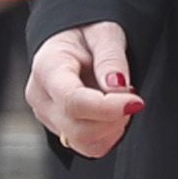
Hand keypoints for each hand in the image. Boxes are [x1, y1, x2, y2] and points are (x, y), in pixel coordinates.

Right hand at [31, 18, 141, 155]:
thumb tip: (117, 87)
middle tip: (131, 96)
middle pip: (78, 128)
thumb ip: (110, 58)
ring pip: (83, 142)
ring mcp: (47, 116)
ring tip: (121, 102)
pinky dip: (107, 136)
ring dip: (112, 129)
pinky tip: (113, 114)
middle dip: (114, 119)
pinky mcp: (59, 128)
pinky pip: (87, 147)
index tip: (136, 101)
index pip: (73, 101)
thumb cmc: (87, 31)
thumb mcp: (104, 32)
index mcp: (47, 68)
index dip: (108, 108)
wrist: (74, 37)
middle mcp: (41, 97)